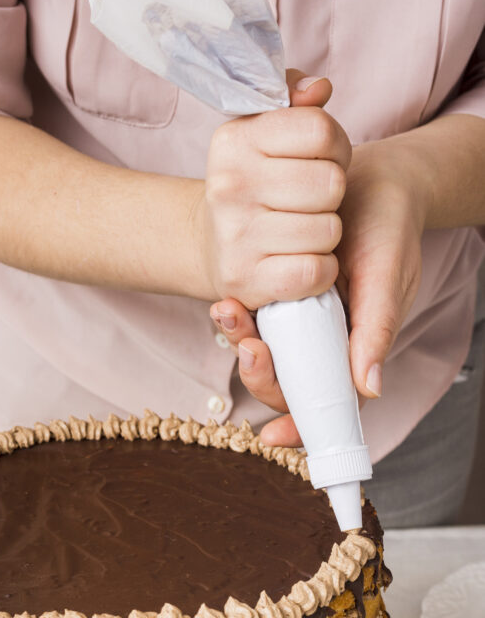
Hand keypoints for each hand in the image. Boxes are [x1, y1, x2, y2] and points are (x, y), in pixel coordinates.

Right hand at [198, 70, 350, 308]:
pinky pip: (314, 272)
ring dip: (326, 235)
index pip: (321, 131)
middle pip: (330, 183)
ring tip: (303, 231)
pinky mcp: (246, 280)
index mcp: (235, 141)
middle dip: (332, 194)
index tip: (318, 161)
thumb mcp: (264, 131)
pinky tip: (302, 261)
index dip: (335, 147)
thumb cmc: (254, 182)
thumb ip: (295, 101)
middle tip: (312, 202)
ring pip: (328, 230)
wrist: (212, 246)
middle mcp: (229, 186)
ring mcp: (235, 236)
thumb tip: (319, 90)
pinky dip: (320, 271)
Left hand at [211, 138, 428, 445]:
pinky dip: (239, 317)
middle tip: (250, 349)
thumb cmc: (390, 230)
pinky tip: (227, 303)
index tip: (271, 436)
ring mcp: (299, 324)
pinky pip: (254, 320)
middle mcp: (324, 346)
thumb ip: (377, 331)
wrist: (371, 181)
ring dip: (242, 344)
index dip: (299, 427)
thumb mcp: (387, 278)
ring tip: (228, 315)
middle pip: (285, 385)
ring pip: (265, 355)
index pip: (328, 405)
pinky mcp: (279, 298)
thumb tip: (371, 388)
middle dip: (260, 377)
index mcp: (356, 354)